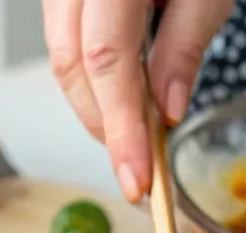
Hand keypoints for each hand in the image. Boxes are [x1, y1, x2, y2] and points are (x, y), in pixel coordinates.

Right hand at [43, 0, 233, 202]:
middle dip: (105, 125)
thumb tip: (166, 111)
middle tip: (139, 170)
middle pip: (72, 63)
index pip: (106, 61)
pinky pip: (65, 39)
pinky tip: (123, 100)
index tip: (138, 182)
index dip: (121, 129)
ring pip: (61, 55)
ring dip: (96, 106)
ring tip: (135, 138)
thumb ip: (184, 47)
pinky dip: (93, 79)